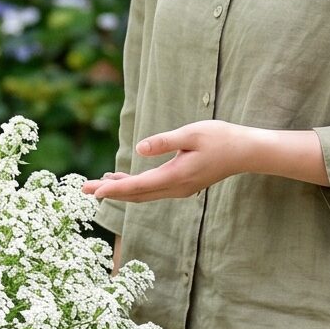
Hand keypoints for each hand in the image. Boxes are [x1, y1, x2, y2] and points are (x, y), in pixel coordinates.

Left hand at [82, 122, 252, 205]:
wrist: (246, 152)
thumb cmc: (221, 138)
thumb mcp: (192, 133)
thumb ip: (164, 141)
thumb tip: (139, 148)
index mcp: (176, 176)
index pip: (138, 186)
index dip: (114, 189)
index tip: (94, 190)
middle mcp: (175, 188)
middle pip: (135, 194)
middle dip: (109, 191)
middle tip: (83, 188)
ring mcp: (179, 189)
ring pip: (143, 194)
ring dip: (120, 190)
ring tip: (97, 184)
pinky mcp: (182, 185)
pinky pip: (152, 190)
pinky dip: (134, 186)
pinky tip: (121, 179)